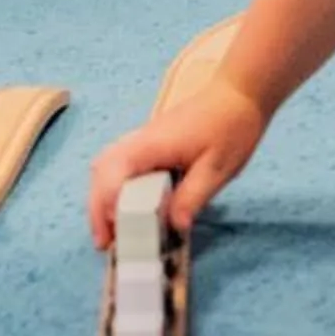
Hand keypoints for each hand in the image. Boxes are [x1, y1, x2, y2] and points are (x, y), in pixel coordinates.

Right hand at [84, 78, 268, 248]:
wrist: (238, 93)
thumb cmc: (230, 127)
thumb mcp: (217, 168)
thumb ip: (192, 197)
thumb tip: (174, 226)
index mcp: (152, 145)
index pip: (114, 174)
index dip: (108, 206)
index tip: (113, 234)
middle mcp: (139, 139)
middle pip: (101, 171)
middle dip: (96, 207)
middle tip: (104, 242)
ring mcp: (142, 138)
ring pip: (105, 165)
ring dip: (100, 196)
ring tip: (109, 228)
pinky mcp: (148, 141)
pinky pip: (118, 163)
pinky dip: (112, 185)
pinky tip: (124, 204)